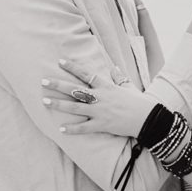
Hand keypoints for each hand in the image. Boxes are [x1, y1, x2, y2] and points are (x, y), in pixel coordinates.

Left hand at [41, 59, 156, 137]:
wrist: (148, 118)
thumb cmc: (138, 102)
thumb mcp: (128, 87)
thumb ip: (119, 78)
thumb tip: (114, 68)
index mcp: (106, 86)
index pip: (86, 74)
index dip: (72, 67)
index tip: (59, 61)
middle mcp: (100, 97)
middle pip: (75, 89)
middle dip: (58, 85)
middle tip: (43, 81)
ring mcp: (100, 111)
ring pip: (75, 107)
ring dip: (59, 104)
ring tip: (45, 101)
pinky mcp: (102, 125)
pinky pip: (84, 127)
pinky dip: (73, 129)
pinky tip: (61, 129)